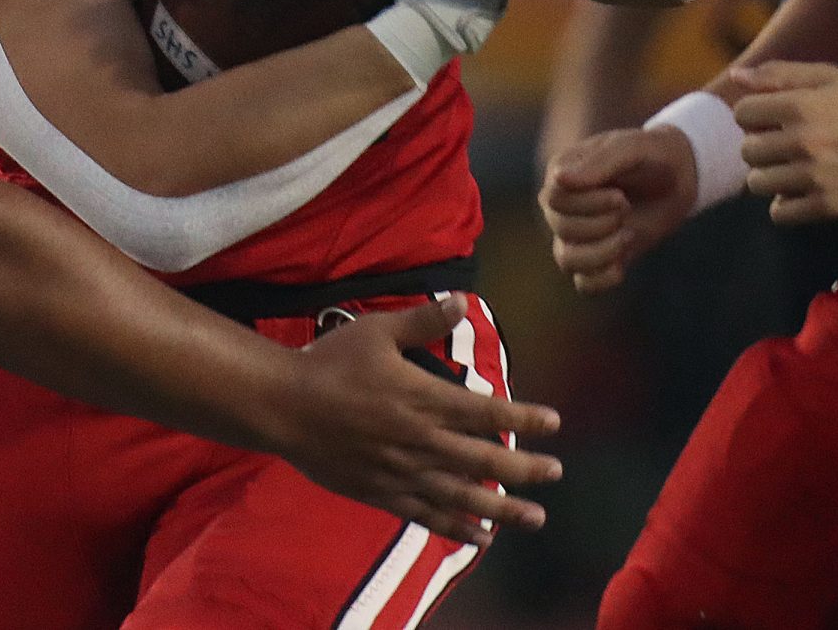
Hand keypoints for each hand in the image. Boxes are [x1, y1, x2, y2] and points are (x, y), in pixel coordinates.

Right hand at [278, 294, 560, 546]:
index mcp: (422, 398)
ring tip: (534, 517)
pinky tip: (480, 537)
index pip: (486, 410)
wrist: (282, 406)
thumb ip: (422, 322)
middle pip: (483, 459)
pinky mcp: (381, 493)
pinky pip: (426, 515)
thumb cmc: (329, 363)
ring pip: (462, 495)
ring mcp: (401, 472)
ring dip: (502, 508)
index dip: (523, 417)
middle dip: (525, 468)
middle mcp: (419, 440)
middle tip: (555, 473)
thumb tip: (461, 301)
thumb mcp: (376, 331)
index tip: (554, 423)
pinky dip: (456, 527)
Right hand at [539, 125, 696, 292]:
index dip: (587, 204)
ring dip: (601, 253)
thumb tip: (559, 179)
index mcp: (561, 173)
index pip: (554, 199)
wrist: (679, 176)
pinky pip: (583, 283)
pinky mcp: (597, 257)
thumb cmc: (652, 156)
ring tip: (629, 236)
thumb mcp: (631, 149)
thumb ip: (599, 163)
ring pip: (566, 259)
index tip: (621, 196)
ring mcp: (576, 234)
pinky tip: (622, 267)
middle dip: (601, 224)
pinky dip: (601, 280)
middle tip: (628, 208)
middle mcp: (561, 205)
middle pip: (560, 227)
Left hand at [731, 61, 837, 222]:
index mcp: (800, 106)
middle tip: (781, 147)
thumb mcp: (830, 77)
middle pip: (747, 151)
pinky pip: (780, 214)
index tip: (769, 120)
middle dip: (759, 147)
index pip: (742, 113)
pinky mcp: (829, 206)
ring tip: (789, 171)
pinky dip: (784, 206)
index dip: (752, 115)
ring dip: (768, 177)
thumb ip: (779, 74)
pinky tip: (798, 194)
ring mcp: (815, 176)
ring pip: (757, 183)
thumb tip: (736, 75)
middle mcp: (802, 142)